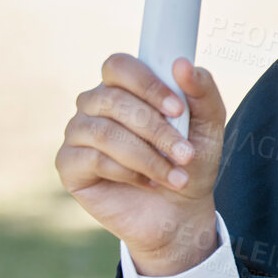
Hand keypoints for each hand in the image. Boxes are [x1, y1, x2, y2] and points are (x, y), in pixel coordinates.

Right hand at [56, 54, 228, 275]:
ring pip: (104, 132)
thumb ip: (202, 92)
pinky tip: (148, 183)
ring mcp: (77, 133)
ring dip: (148, 156)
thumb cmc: (190, 163)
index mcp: (124, 87)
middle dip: (155, 130)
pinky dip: (129, 172)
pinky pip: (93, 159)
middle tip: (186, 154)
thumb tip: (183, 65)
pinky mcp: (68, 165)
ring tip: (176, 176)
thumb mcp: (208, 127)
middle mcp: (94, 104)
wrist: (179, 212)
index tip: (177, 108)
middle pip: (112, 100)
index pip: (119, 65)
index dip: (146, 84)